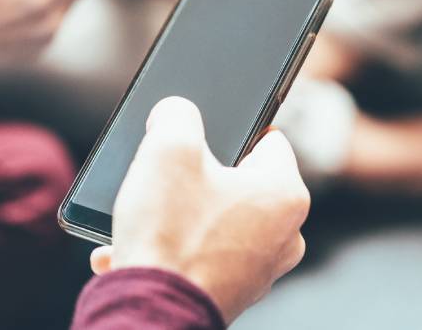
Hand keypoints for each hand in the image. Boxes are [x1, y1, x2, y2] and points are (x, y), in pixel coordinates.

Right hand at [88, 97, 309, 322]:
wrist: (152, 312)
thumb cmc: (170, 235)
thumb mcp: (167, 149)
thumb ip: (177, 114)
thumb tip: (176, 112)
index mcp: (286, 192)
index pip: (268, 137)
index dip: (232, 128)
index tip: (201, 132)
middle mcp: (285, 233)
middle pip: (239, 180)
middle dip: (198, 175)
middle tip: (166, 174)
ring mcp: (260, 268)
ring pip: (216, 220)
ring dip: (178, 214)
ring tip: (144, 215)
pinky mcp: (232, 292)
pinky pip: (201, 255)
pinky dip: (172, 249)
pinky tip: (135, 248)